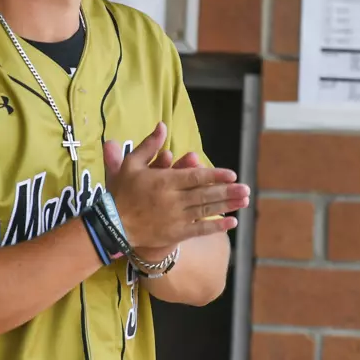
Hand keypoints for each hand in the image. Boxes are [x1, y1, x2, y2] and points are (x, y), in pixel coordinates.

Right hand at [103, 123, 249, 251]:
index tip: (232, 174)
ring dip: (227, 206)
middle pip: (205, 195)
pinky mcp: (175, 234)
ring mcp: (175, 218)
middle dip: (228, 192)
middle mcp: (173, 200)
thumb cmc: (122, 192)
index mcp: (164, 182)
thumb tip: (162, 125)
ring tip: (244, 202)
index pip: (195, 177)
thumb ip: (149, 145)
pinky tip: (231, 223)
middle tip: (246, 189)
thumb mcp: (131, 164)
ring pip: (205, 211)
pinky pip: (199, 230)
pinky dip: (216, 227)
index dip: (215, 176)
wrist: (113, 224)